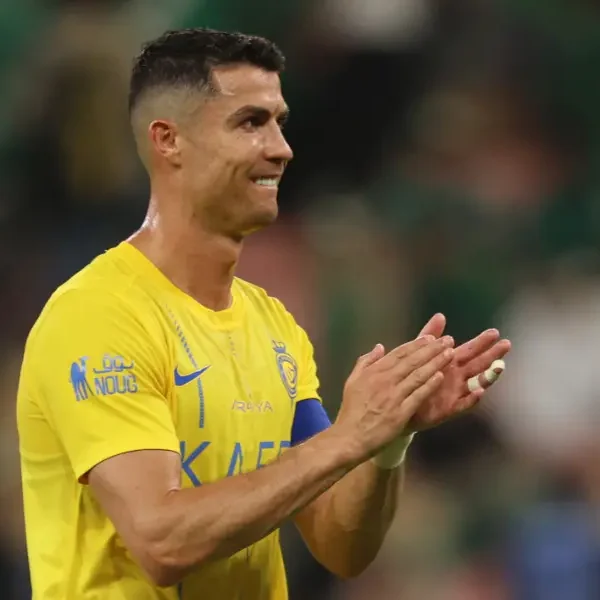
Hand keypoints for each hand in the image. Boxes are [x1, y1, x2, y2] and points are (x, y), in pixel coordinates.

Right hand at [334, 335, 454, 462]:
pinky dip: (429, 385)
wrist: (349, 437)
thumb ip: (365, 362)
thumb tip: (379, 347)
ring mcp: (393, 396)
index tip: (431, 337)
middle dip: (431, 349)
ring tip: (449, 354)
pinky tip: (440, 377)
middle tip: (448, 340)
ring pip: (418, 375)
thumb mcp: (352, 381)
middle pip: (412, 361)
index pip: (398, 353)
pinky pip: (418, 395)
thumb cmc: (351, 410)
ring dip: (435, 363)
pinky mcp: (400, 412)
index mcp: (373, 372)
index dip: (416, 344)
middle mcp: (384, 380)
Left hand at [406, 313, 510, 430]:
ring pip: (477, 383)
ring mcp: (455, 392)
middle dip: (492, 355)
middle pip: (478, 364)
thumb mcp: (419, 353)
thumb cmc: (411, 377)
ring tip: (499, 367)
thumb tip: (440, 315)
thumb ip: (429, 335)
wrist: (398, 402)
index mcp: (449, 362)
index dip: (482, 342)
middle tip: (506, 344)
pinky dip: (473, 398)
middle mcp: (456, 376)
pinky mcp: (449, 408)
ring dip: (489, 376)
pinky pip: (464, 404)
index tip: (495, 333)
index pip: (469, 350)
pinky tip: (480, 391)